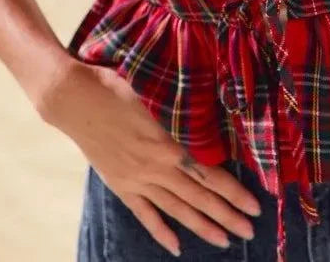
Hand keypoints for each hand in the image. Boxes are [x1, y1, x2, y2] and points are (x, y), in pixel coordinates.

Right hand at [40, 59, 260, 256]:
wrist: (74, 99)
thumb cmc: (116, 85)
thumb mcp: (154, 93)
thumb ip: (181, 110)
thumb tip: (209, 116)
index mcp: (167, 144)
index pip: (209, 175)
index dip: (233, 191)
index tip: (254, 205)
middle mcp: (155, 168)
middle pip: (198, 197)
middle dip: (226, 215)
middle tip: (249, 230)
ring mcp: (136, 180)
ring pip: (176, 209)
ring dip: (201, 226)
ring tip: (224, 240)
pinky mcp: (120, 184)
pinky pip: (144, 213)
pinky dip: (161, 230)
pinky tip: (176, 246)